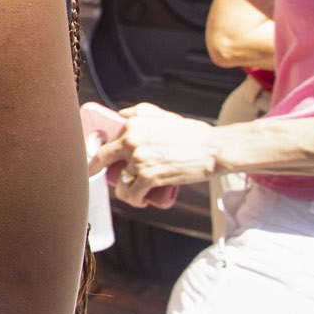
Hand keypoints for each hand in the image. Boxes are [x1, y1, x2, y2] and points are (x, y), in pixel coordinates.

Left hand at [96, 104, 212, 203]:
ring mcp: (139, 160)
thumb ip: (141, 112)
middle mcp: (130, 141)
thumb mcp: (164, 116)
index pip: (106, 143)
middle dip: (98, 171)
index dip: (101, 156)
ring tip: (132, 193)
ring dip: (124, 192)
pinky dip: (135, 200)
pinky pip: (132, 194)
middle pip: (103, 160)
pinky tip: (140, 201)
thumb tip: (121, 114)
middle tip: (105, 178)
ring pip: (120, 182)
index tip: (99, 163)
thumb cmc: (192, 134)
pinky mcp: (149, 177)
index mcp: (132, 125)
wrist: (215, 149)